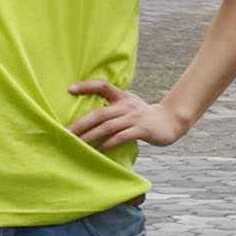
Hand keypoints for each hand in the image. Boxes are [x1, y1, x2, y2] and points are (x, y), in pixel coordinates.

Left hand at [68, 80, 191, 150]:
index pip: (103, 86)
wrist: (169, 122)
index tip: (69, 89)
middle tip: (66, 133)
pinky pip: (121, 137)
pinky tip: (98, 149)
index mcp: (122, 97)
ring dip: (91, 136)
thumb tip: (86, 116)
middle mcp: (127, 105)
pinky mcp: (142, 130)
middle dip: (81, 124)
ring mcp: (135, 118)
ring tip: (78, 143)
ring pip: (108, 127)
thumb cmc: (143, 116)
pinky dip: (108, 144)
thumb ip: (112, 106)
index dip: (86, 86)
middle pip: (100, 114)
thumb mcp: (128, 105)